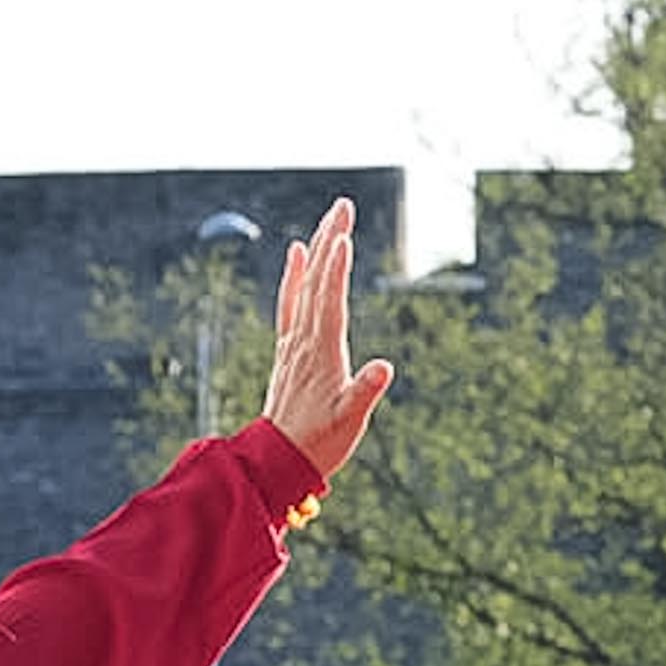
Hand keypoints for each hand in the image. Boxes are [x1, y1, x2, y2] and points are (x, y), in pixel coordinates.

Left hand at [258, 198, 392, 483]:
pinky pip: (291, 301)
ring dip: (316, 250)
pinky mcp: (290, 348)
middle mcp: (304, 339)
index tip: (345, 236)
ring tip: (328, 221)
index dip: (337, 268)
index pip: (330, 300)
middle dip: (330, 242)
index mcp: (322, 352)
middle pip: (317, 281)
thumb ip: (366, 390)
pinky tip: (298, 254)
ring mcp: (294, 341)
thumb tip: (385, 367)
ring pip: (305, 285)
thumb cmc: (321, 441)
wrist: (280, 459)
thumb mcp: (351, 420)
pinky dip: (295, 274)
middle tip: (343, 207)